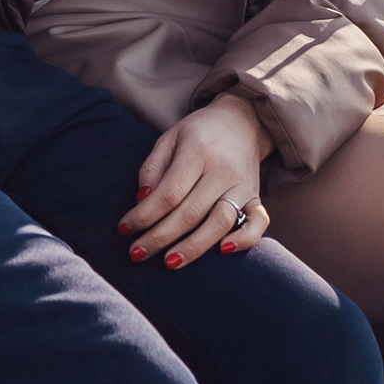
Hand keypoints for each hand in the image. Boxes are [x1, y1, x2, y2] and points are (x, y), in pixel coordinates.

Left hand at [121, 91, 269, 269]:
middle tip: (136, 254)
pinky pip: (259, 223)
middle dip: (160, 237)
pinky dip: (244, 239)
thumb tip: (141, 201)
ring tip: (169, 263)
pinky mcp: (257, 198)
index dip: (144, 215)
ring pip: (220, 223)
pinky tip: (223, 251)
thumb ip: (152, 168)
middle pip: (190, 213)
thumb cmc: (198, 134)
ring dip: (194, 247)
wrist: (243, 121)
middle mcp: (223, 171)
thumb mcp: (169, 138)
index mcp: (197, 152)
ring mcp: (243, 186)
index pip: (169, 193)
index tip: (124, 229)